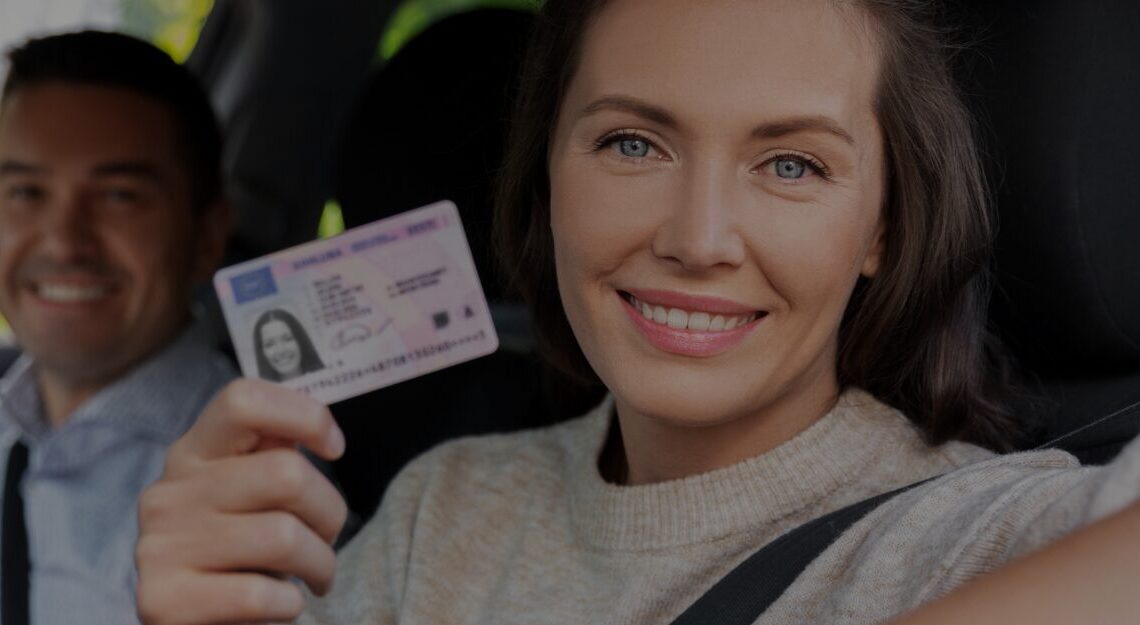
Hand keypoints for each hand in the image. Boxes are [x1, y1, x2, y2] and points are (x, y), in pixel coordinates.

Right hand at [136, 379, 348, 624]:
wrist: (197, 621)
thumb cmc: (242, 551)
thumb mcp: (251, 492)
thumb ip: (273, 453)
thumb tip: (313, 428)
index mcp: (193, 453)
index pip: (243, 400)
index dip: (306, 415)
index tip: (335, 448)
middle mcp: (169, 493)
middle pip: (286, 473)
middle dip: (331, 512)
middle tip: (328, 538)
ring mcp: (160, 547)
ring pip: (283, 537)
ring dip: (320, 564)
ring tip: (316, 575)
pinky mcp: (163, 601)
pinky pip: (260, 595)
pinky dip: (290, 604)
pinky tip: (283, 605)